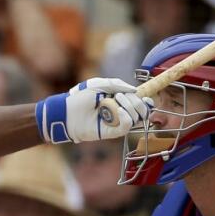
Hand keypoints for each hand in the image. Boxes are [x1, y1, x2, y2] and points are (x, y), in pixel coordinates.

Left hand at [36, 77, 152, 144]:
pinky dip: (126, 117)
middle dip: (136, 101)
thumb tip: (136, 90)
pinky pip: (127, 126)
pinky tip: (118, 111)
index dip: (145, 101)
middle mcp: (119, 112)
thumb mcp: (100, 84)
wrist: (67, 112)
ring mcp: (116, 122)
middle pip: (140, 110)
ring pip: (136, 118)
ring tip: (116, 100)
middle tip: (121, 96)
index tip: (147, 98)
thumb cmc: (80, 97)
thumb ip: (118, 84)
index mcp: (118, 101)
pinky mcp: (111, 132)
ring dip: (130, 106)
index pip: (139, 102)